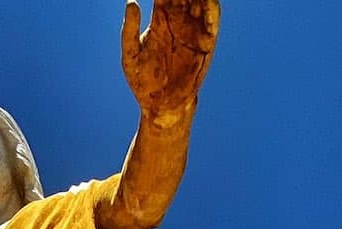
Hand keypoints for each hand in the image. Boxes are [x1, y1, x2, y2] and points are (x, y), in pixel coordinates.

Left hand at [121, 0, 219, 118]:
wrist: (160, 105)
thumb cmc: (143, 80)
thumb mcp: (130, 55)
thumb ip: (129, 29)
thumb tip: (131, 1)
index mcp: (161, 17)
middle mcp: (180, 18)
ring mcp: (194, 29)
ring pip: (201, 1)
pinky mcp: (206, 44)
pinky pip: (212, 23)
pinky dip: (212, 11)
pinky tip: (209, 1)